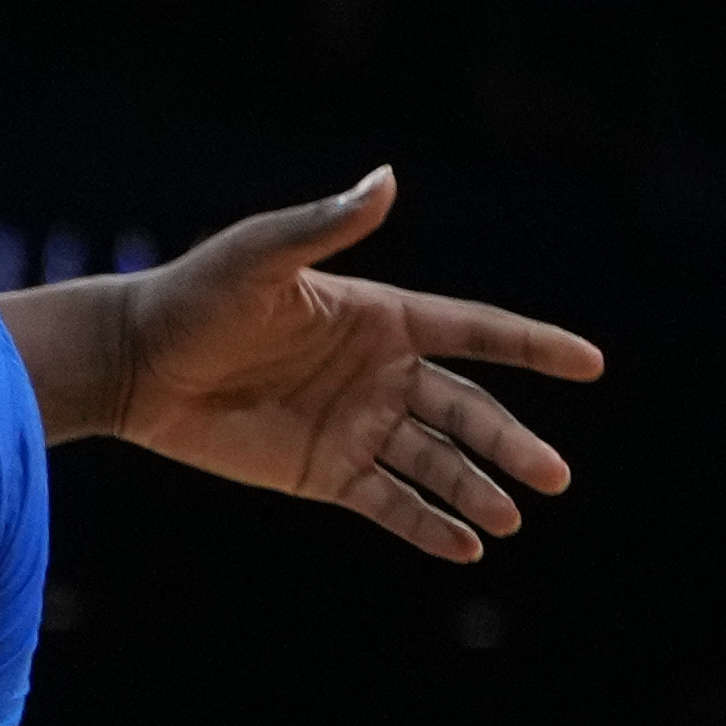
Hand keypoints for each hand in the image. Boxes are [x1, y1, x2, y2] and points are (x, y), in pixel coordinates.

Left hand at [38, 170, 602, 557]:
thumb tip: (388, 177)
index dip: (531, 346)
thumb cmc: (196, 298)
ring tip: (515, 519)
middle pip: (466, 411)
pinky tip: (467, 548)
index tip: (590, 364)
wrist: (135, 363)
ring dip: (477, 490)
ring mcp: (354, 425)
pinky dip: (428, 526)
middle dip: (512, 443)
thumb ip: (327, 225)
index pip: (474, 331)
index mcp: (380, 318)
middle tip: (557, 477)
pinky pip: (389, 503)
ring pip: (435, 463)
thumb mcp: (263, 258)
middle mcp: (379, 374)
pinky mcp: (322, 471)